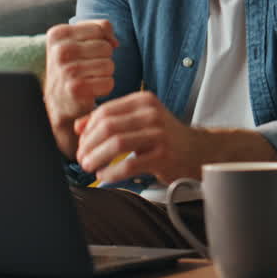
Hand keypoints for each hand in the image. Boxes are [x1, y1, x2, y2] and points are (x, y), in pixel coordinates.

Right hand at [44, 20, 117, 158]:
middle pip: (106, 47)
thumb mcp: (77, 40)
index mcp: (58, 33)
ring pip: (109, 65)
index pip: (100, 28)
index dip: (101, 41)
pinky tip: (91, 90)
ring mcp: (67, 70)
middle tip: (87, 68)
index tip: (86, 52)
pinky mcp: (76, 89)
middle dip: (103, 58)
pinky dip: (104, 88)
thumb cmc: (72, 66)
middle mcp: (60, 50)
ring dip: (105, 74)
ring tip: (88, 79)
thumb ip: (99, 28)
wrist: (57, 102)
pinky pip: (109, 82)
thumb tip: (115, 42)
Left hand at [74, 90, 199, 184]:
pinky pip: (130, 164)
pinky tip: (104, 176)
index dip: (88, 129)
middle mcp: (152, 113)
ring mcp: (159, 134)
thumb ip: (110, 120)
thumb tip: (78, 126)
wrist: (198, 151)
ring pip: (116, 144)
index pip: (106, 111)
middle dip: (89, 144)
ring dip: (97, 157)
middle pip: (108, 127)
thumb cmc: (163, 137)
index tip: (80, 143)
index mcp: (143, 101)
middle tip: (81, 158)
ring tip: (89, 166)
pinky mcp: (164, 155)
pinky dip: (112, 172)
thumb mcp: (138, 122)